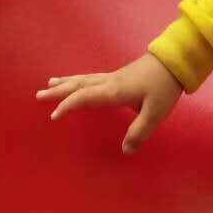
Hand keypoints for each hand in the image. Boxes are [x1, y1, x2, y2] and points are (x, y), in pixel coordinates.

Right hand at [36, 52, 182, 152]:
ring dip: (66, 83)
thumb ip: (139, 132)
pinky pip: (91, 78)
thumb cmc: (164, 86)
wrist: (174, 61)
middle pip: (78, 86)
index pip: (84, 97)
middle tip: (38, 95)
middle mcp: (109, 82)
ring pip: (84, 79)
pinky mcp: (119, 76)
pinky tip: (77, 82)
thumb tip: (125, 151)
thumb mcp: (155, 113)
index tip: (53, 116)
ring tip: (49, 84)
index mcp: (114, 91)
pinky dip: (78, 80)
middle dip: (58, 91)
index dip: (68, 106)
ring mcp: (113, 77)